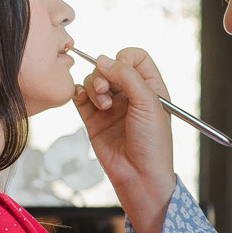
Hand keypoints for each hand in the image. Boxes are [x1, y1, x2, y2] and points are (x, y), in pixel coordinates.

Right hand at [73, 48, 177, 232]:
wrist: (139, 175)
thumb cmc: (153, 143)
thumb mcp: (148, 103)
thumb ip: (128, 77)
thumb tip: (105, 59)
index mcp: (150, 87)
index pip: (136, 58)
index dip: (125, 57)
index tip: (120, 65)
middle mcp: (130, 94)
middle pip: (110, 66)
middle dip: (104, 73)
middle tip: (104, 89)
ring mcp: (111, 106)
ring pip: (94, 80)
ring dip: (93, 86)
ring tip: (103, 105)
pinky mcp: (94, 118)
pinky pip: (80, 97)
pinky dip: (78, 93)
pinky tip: (83, 100)